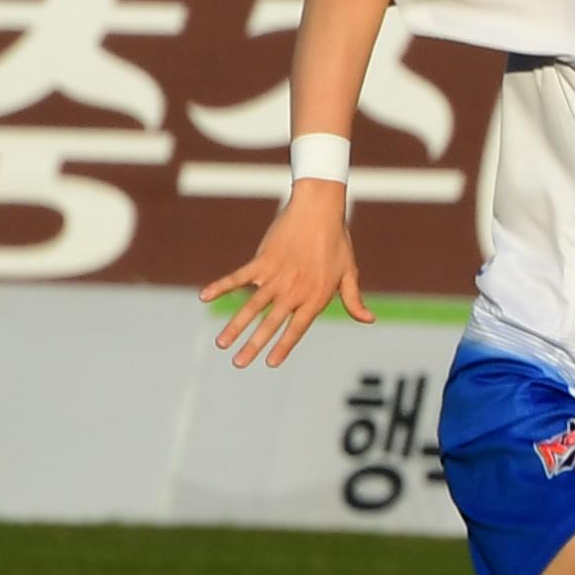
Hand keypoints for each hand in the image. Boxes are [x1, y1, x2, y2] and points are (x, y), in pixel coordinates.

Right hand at [198, 181, 369, 370]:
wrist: (319, 211)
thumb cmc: (337, 242)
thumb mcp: (349, 273)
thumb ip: (354, 299)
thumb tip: (369, 320)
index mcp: (316, 296)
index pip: (297, 328)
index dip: (283, 346)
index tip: (270, 363)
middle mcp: (294, 290)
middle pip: (270, 323)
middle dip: (253, 345)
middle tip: (238, 363)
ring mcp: (276, 276)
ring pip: (252, 306)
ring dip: (235, 325)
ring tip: (221, 343)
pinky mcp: (262, 261)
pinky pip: (238, 277)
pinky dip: (221, 286)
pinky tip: (205, 296)